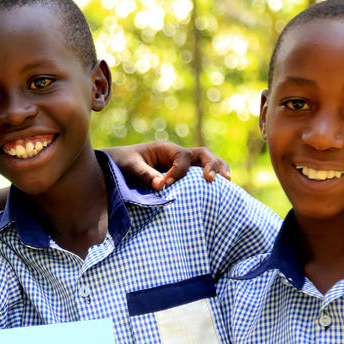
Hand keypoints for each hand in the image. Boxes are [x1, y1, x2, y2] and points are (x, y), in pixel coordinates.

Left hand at [104, 142, 230, 191]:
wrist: (115, 166)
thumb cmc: (121, 163)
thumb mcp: (129, 166)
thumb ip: (145, 174)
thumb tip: (161, 186)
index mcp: (165, 149)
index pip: (182, 157)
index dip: (178, 171)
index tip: (165, 185)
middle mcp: (177, 156)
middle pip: (202, 154)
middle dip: (211, 164)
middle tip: (212, 179)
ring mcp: (181, 167)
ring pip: (206, 164)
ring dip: (218, 171)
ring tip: (228, 182)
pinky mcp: (182, 179)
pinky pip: (200, 178)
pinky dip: (212, 183)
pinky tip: (221, 194)